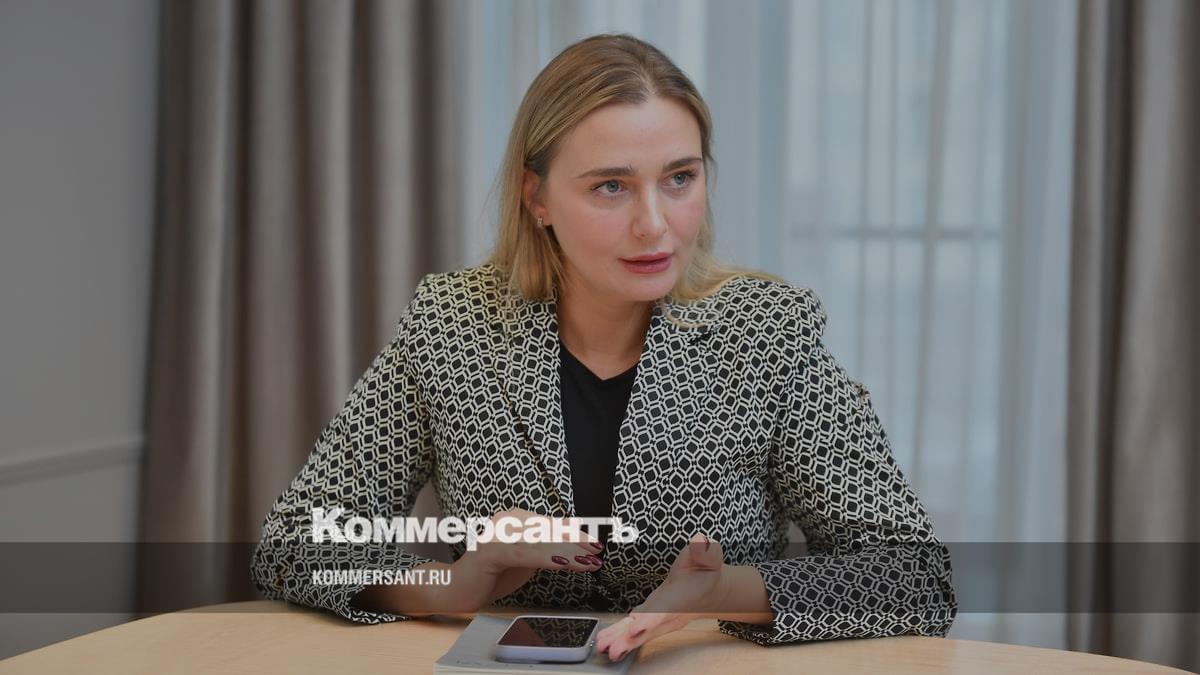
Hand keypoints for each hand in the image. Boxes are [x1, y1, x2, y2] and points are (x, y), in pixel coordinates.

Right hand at [461, 508, 604, 602]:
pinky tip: (562, 563)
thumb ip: (545, 546)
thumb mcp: (526, 558)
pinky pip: (524, 553)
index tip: (596, 545)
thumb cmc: (492, 575)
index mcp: (516, 518)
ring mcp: (497, 533)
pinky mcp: (491, 550)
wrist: (457, 589)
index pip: (552, 525)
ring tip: (588, 562)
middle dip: (576, 543)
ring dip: (568, 553)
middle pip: (549, 531)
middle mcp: (507, 520)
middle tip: (597, 553)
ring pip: (540, 542)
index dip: (576, 535)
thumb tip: (573, 534)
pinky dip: (546, 558)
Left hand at [596, 532, 724, 660]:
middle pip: (649, 628)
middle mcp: (670, 613)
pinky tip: (605, 640)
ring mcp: (659, 618)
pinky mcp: (649, 618)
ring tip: (603, 646)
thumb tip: (701, 542)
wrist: (708, 591)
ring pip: (639, 632)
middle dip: (630, 639)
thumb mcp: (709, 558)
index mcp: (684, 598)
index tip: (637, 627)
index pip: (667, 610)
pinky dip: (619, 635)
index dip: (652, 619)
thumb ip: (705, 552)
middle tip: (613, 648)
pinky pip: (633, 629)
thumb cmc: (705, 573)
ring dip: (621, 641)